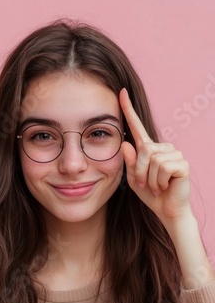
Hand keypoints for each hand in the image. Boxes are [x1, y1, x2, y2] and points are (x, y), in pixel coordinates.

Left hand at [119, 88, 191, 227]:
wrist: (167, 210)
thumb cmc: (151, 194)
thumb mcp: (134, 179)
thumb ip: (130, 162)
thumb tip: (125, 144)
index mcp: (149, 149)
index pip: (137, 127)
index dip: (128, 110)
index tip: (121, 92)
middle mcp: (163, 148)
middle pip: (143, 150)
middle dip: (140, 172)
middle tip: (146, 185)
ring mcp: (175, 154)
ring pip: (152, 160)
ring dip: (150, 179)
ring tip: (156, 186)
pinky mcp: (182, 163)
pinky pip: (163, 168)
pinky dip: (159, 181)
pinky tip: (165, 186)